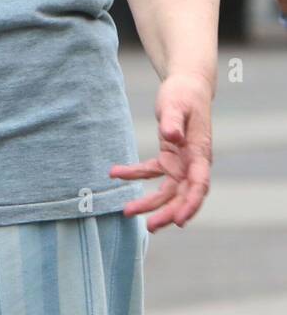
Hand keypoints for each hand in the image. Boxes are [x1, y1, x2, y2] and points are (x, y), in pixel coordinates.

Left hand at [110, 72, 212, 230]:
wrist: (187, 87)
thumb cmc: (183, 95)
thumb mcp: (176, 104)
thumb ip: (173, 121)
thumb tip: (172, 137)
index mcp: (200, 153)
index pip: (199, 184)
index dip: (190, 205)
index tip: (179, 221)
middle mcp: (193, 163)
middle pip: (182, 195)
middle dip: (167, 212)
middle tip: (149, 227)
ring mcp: (181, 162)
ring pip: (167, 190)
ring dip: (150, 202)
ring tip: (128, 212)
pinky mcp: (169, 157)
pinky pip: (151, 171)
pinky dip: (134, 174)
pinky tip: (115, 174)